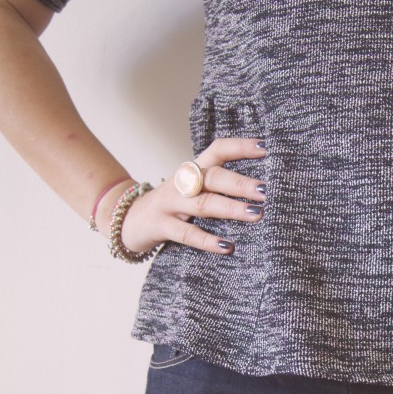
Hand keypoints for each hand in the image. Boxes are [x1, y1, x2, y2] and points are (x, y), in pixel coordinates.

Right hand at [112, 137, 267, 254]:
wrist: (126, 219)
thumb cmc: (172, 205)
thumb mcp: (192, 189)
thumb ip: (218, 185)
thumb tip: (262, 191)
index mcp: (193, 169)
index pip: (218, 150)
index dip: (241, 147)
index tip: (266, 147)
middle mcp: (183, 182)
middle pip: (214, 177)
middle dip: (241, 183)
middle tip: (266, 190)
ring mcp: (170, 204)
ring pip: (203, 203)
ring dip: (231, 208)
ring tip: (256, 214)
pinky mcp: (160, 226)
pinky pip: (186, 234)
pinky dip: (207, 240)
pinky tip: (227, 246)